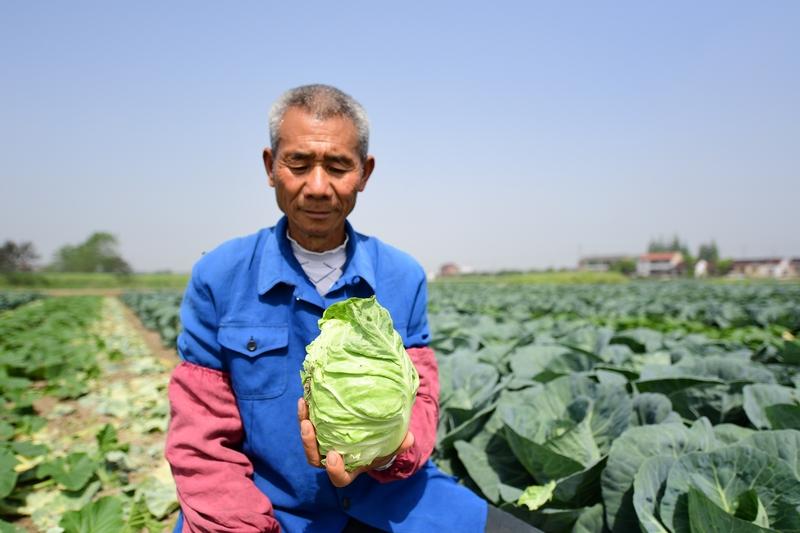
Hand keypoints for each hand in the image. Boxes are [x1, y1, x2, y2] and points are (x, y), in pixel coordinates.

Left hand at [297, 398, 414, 486]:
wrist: (373, 436)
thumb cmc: (383, 446)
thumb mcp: (393, 446)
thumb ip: (400, 444)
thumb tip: (409, 438)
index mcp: (350, 469)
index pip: (339, 477)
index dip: (334, 470)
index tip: (333, 456)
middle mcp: (334, 459)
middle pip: (315, 459)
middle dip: (309, 444)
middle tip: (308, 426)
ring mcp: (324, 445)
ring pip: (309, 440)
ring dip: (304, 425)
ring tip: (303, 407)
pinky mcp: (320, 431)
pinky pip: (309, 424)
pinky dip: (305, 412)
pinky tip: (305, 398)